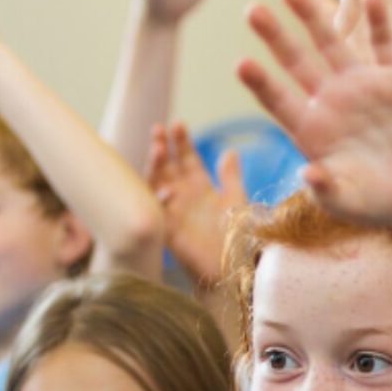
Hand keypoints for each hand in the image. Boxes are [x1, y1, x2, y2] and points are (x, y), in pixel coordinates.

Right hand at [145, 122, 245, 285]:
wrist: (230, 266)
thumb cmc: (235, 235)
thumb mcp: (235, 200)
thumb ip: (230, 176)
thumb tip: (230, 151)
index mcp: (200, 186)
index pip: (187, 158)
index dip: (182, 141)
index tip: (178, 124)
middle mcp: (183, 195)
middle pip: (168, 165)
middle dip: (163, 147)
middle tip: (159, 129)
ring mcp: (172, 209)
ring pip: (157, 182)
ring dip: (155, 166)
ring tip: (157, 149)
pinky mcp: (167, 227)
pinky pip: (157, 210)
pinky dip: (159, 199)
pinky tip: (166, 189)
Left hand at [239, 0, 391, 226]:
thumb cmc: (378, 202)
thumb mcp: (350, 202)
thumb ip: (328, 190)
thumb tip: (307, 175)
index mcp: (311, 128)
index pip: (278, 101)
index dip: (261, 84)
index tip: (242, 64)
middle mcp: (330, 100)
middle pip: (295, 62)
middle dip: (274, 37)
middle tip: (250, 11)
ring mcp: (361, 85)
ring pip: (330, 43)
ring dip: (311, 16)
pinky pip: (382, 45)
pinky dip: (376, 22)